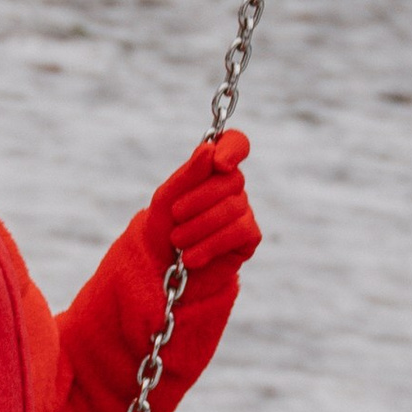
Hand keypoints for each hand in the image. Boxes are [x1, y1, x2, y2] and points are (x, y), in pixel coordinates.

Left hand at [148, 129, 257, 281]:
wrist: (162, 268)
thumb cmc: (164, 227)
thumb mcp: (167, 198)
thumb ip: (189, 174)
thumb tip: (209, 149)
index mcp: (213, 169)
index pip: (236, 144)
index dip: (233, 148)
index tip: (218, 163)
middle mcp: (232, 187)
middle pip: (232, 180)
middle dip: (199, 200)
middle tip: (176, 217)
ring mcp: (243, 211)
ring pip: (234, 208)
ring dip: (199, 226)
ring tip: (177, 242)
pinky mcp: (249, 237)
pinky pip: (240, 231)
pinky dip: (211, 244)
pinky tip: (191, 257)